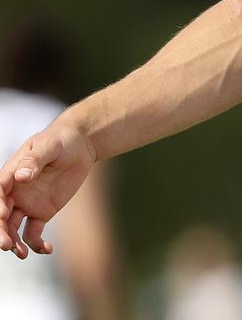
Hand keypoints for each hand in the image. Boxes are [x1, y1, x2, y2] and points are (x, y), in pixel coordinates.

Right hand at [0, 118, 95, 258]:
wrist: (80, 145)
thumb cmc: (61, 140)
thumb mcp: (49, 145)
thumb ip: (35, 160)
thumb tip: (21, 176)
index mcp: (12, 173)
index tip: (2, 215)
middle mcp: (15, 192)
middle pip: (1, 215)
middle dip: (0, 231)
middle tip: (6, 245)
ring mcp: (27, 204)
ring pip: (13, 228)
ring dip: (14, 243)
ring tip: (23, 254)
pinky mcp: (42, 213)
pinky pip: (34, 233)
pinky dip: (37, 244)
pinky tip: (47, 249)